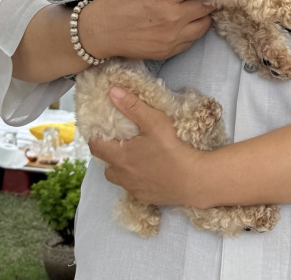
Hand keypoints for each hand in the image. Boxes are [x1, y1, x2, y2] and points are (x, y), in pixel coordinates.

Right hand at [79, 0, 231, 60]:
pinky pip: (192, 39)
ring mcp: (173, 36)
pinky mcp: (170, 50)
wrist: (100, 31)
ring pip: (204, 24)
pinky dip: (194, 28)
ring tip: (197, 6)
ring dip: (205, 14)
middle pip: (207, 6)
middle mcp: (173, 16)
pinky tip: (185, 20)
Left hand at [89, 87, 205, 206]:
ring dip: (122, 168)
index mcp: (121, 157)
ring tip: (136, 156)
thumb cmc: (173, 148)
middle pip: (106, 165)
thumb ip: (132, 106)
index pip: (96, 147)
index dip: (96, 136)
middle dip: (110, 153)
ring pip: (119, 178)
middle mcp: (123, 176)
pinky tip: (151, 171)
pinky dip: (137, 179)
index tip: (102, 129)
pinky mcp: (146, 198)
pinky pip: (134, 188)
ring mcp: (134, 189)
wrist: (194, 179)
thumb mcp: (154, 121)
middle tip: (122, 141)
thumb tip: (112, 92)